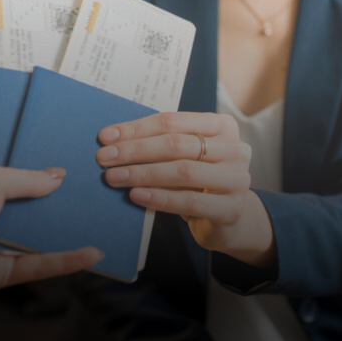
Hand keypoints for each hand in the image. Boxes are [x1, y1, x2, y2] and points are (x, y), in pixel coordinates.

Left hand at [0, 164, 102, 306]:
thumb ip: (29, 179)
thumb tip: (58, 177)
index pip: (19, 172)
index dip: (43, 166)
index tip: (72, 159)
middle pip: (35, 204)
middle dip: (61, 198)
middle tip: (93, 187)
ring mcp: (0, 242)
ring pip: (42, 235)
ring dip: (68, 229)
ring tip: (100, 218)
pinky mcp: (5, 271)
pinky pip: (41, 264)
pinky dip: (67, 261)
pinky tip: (91, 254)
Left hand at [97, 112, 274, 266]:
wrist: (228, 219)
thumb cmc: (198, 181)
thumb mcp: (183, 156)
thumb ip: (159, 145)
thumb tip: (112, 140)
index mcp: (221, 125)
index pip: (171, 121)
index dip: (136, 128)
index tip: (105, 137)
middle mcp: (235, 148)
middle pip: (175, 144)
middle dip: (134, 150)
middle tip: (104, 158)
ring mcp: (237, 178)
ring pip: (182, 171)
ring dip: (142, 173)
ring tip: (114, 177)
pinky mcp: (232, 208)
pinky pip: (189, 201)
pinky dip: (159, 197)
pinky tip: (136, 195)